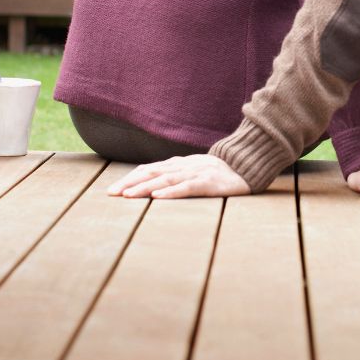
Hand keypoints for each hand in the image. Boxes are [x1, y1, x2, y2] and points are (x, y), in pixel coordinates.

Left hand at [107, 154, 251, 198]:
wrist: (248, 165)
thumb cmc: (219, 172)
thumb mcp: (194, 170)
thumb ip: (176, 174)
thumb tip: (153, 184)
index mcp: (179, 163)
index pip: (149, 169)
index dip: (130, 178)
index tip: (112, 190)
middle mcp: (184, 165)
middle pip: (152, 173)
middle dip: (129, 183)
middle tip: (110, 194)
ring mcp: (196, 172)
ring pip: (166, 179)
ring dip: (145, 188)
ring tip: (128, 196)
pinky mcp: (209, 182)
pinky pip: (187, 187)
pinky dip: (171, 191)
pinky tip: (157, 196)